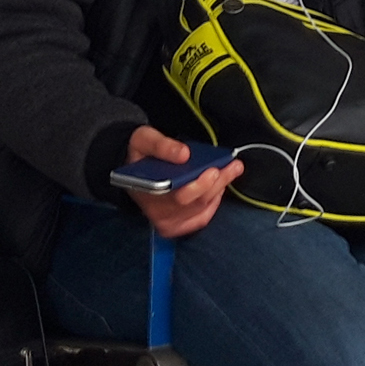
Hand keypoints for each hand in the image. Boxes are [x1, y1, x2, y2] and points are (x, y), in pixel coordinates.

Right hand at [123, 126, 243, 239]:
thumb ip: (162, 145)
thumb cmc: (140, 154)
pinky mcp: (176, 226)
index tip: (214, 170)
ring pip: (202, 208)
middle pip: (195, 202)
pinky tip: (220, 187)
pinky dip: (214, 202)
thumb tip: (183, 153)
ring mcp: (167, 222)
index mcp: (147, 192)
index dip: (199, 185)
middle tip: (233, 166)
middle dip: (217, 183)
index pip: (177, 196)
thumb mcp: (144, 140)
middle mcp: (157, 213)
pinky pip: (202, 218)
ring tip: (232, 170)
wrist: (131, 169)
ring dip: (220, 189)